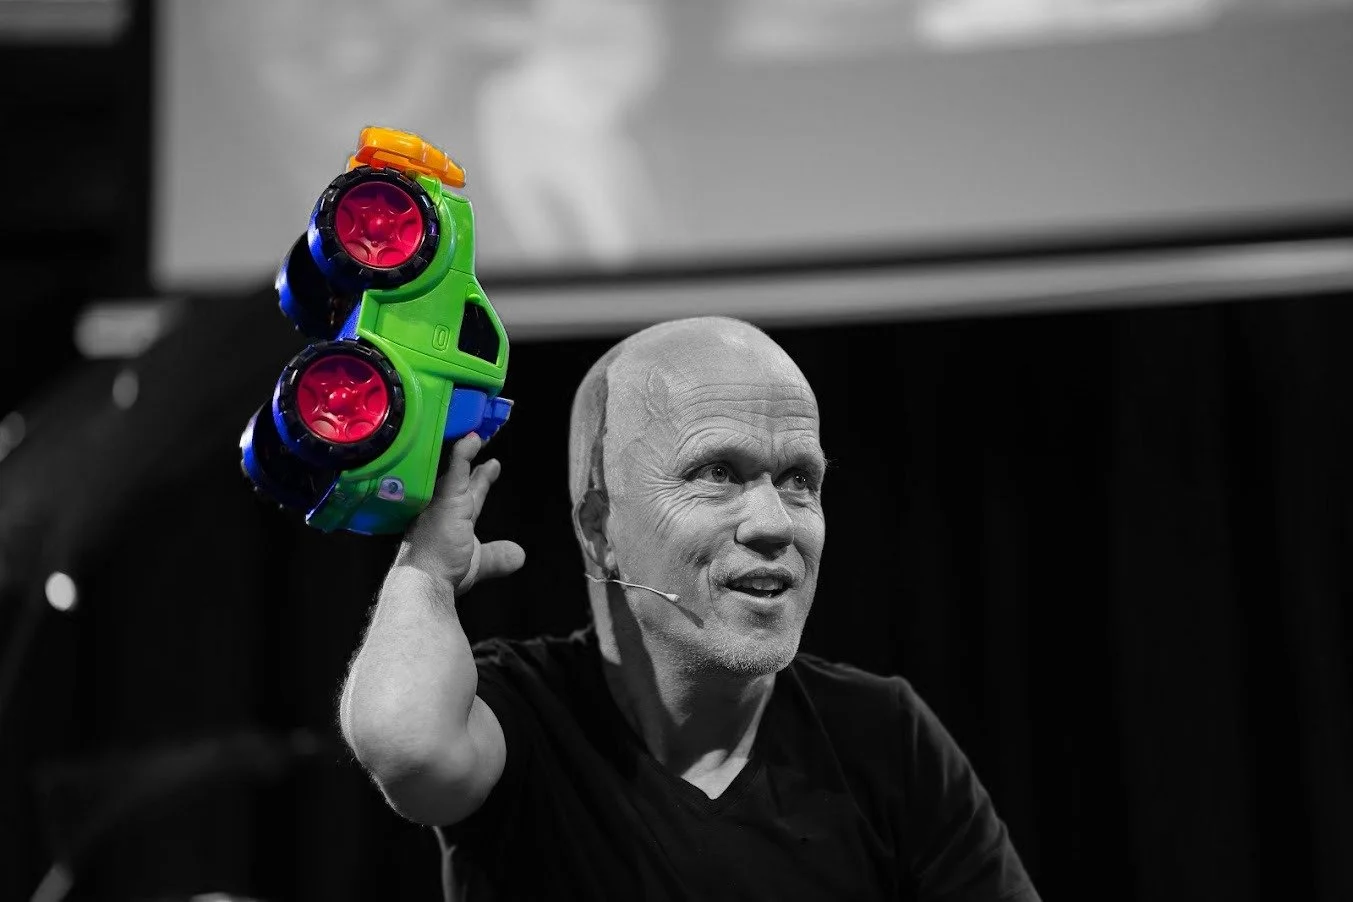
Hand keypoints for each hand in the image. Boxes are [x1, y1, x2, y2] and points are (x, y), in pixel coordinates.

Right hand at [398, 433, 524, 594]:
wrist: (425, 578)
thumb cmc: (442, 572)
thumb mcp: (477, 563)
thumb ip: (497, 557)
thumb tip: (520, 556)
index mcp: (447, 520)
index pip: (466, 496)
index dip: (478, 482)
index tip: (489, 468)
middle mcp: (440, 506)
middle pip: (461, 481)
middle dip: (474, 467)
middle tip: (486, 450)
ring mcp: (440, 499)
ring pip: (455, 470)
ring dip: (466, 453)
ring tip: (478, 437)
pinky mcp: (444, 496)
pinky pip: (455, 468)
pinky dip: (464, 452)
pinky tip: (473, 440)